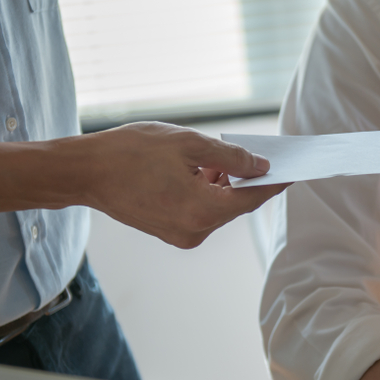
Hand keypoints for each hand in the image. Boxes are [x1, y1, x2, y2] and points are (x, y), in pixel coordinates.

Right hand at [71, 122, 287, 248]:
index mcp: (202, 210)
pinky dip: (208, 191)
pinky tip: (202, 170)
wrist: (85, 172)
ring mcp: (181, 235)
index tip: (294, 170)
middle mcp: (195, 231)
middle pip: (236, 204)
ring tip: (220, 156)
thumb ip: (230, 157)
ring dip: (225, 184)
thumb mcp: (188, 144)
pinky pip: (202, 211)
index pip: (252, 197)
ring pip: (219, 207)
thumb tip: (260, 166)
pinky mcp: (170, 232)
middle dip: (249, 179)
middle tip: (261, 154)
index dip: (274, 182)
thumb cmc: (131, 153)